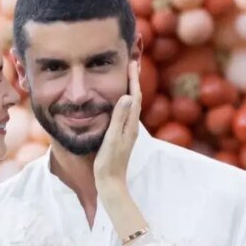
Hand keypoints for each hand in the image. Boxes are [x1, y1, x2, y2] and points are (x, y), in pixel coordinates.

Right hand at [94, 61, 141, 189]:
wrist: (110, 182)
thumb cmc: (109, 161)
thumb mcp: (113, 137)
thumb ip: (119, 117)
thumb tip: (128, 96)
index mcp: (131, 125)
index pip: (136, 97)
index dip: (134, 79)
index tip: (132, 62)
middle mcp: (132, 126)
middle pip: (136, 99)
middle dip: (134, 81)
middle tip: (131, 64)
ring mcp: (127, 132)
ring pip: (131, 106)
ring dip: (130, 90)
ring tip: (126, 77)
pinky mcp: (121, 136)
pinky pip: (125, 113)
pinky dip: (124, 102)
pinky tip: (119, 102)